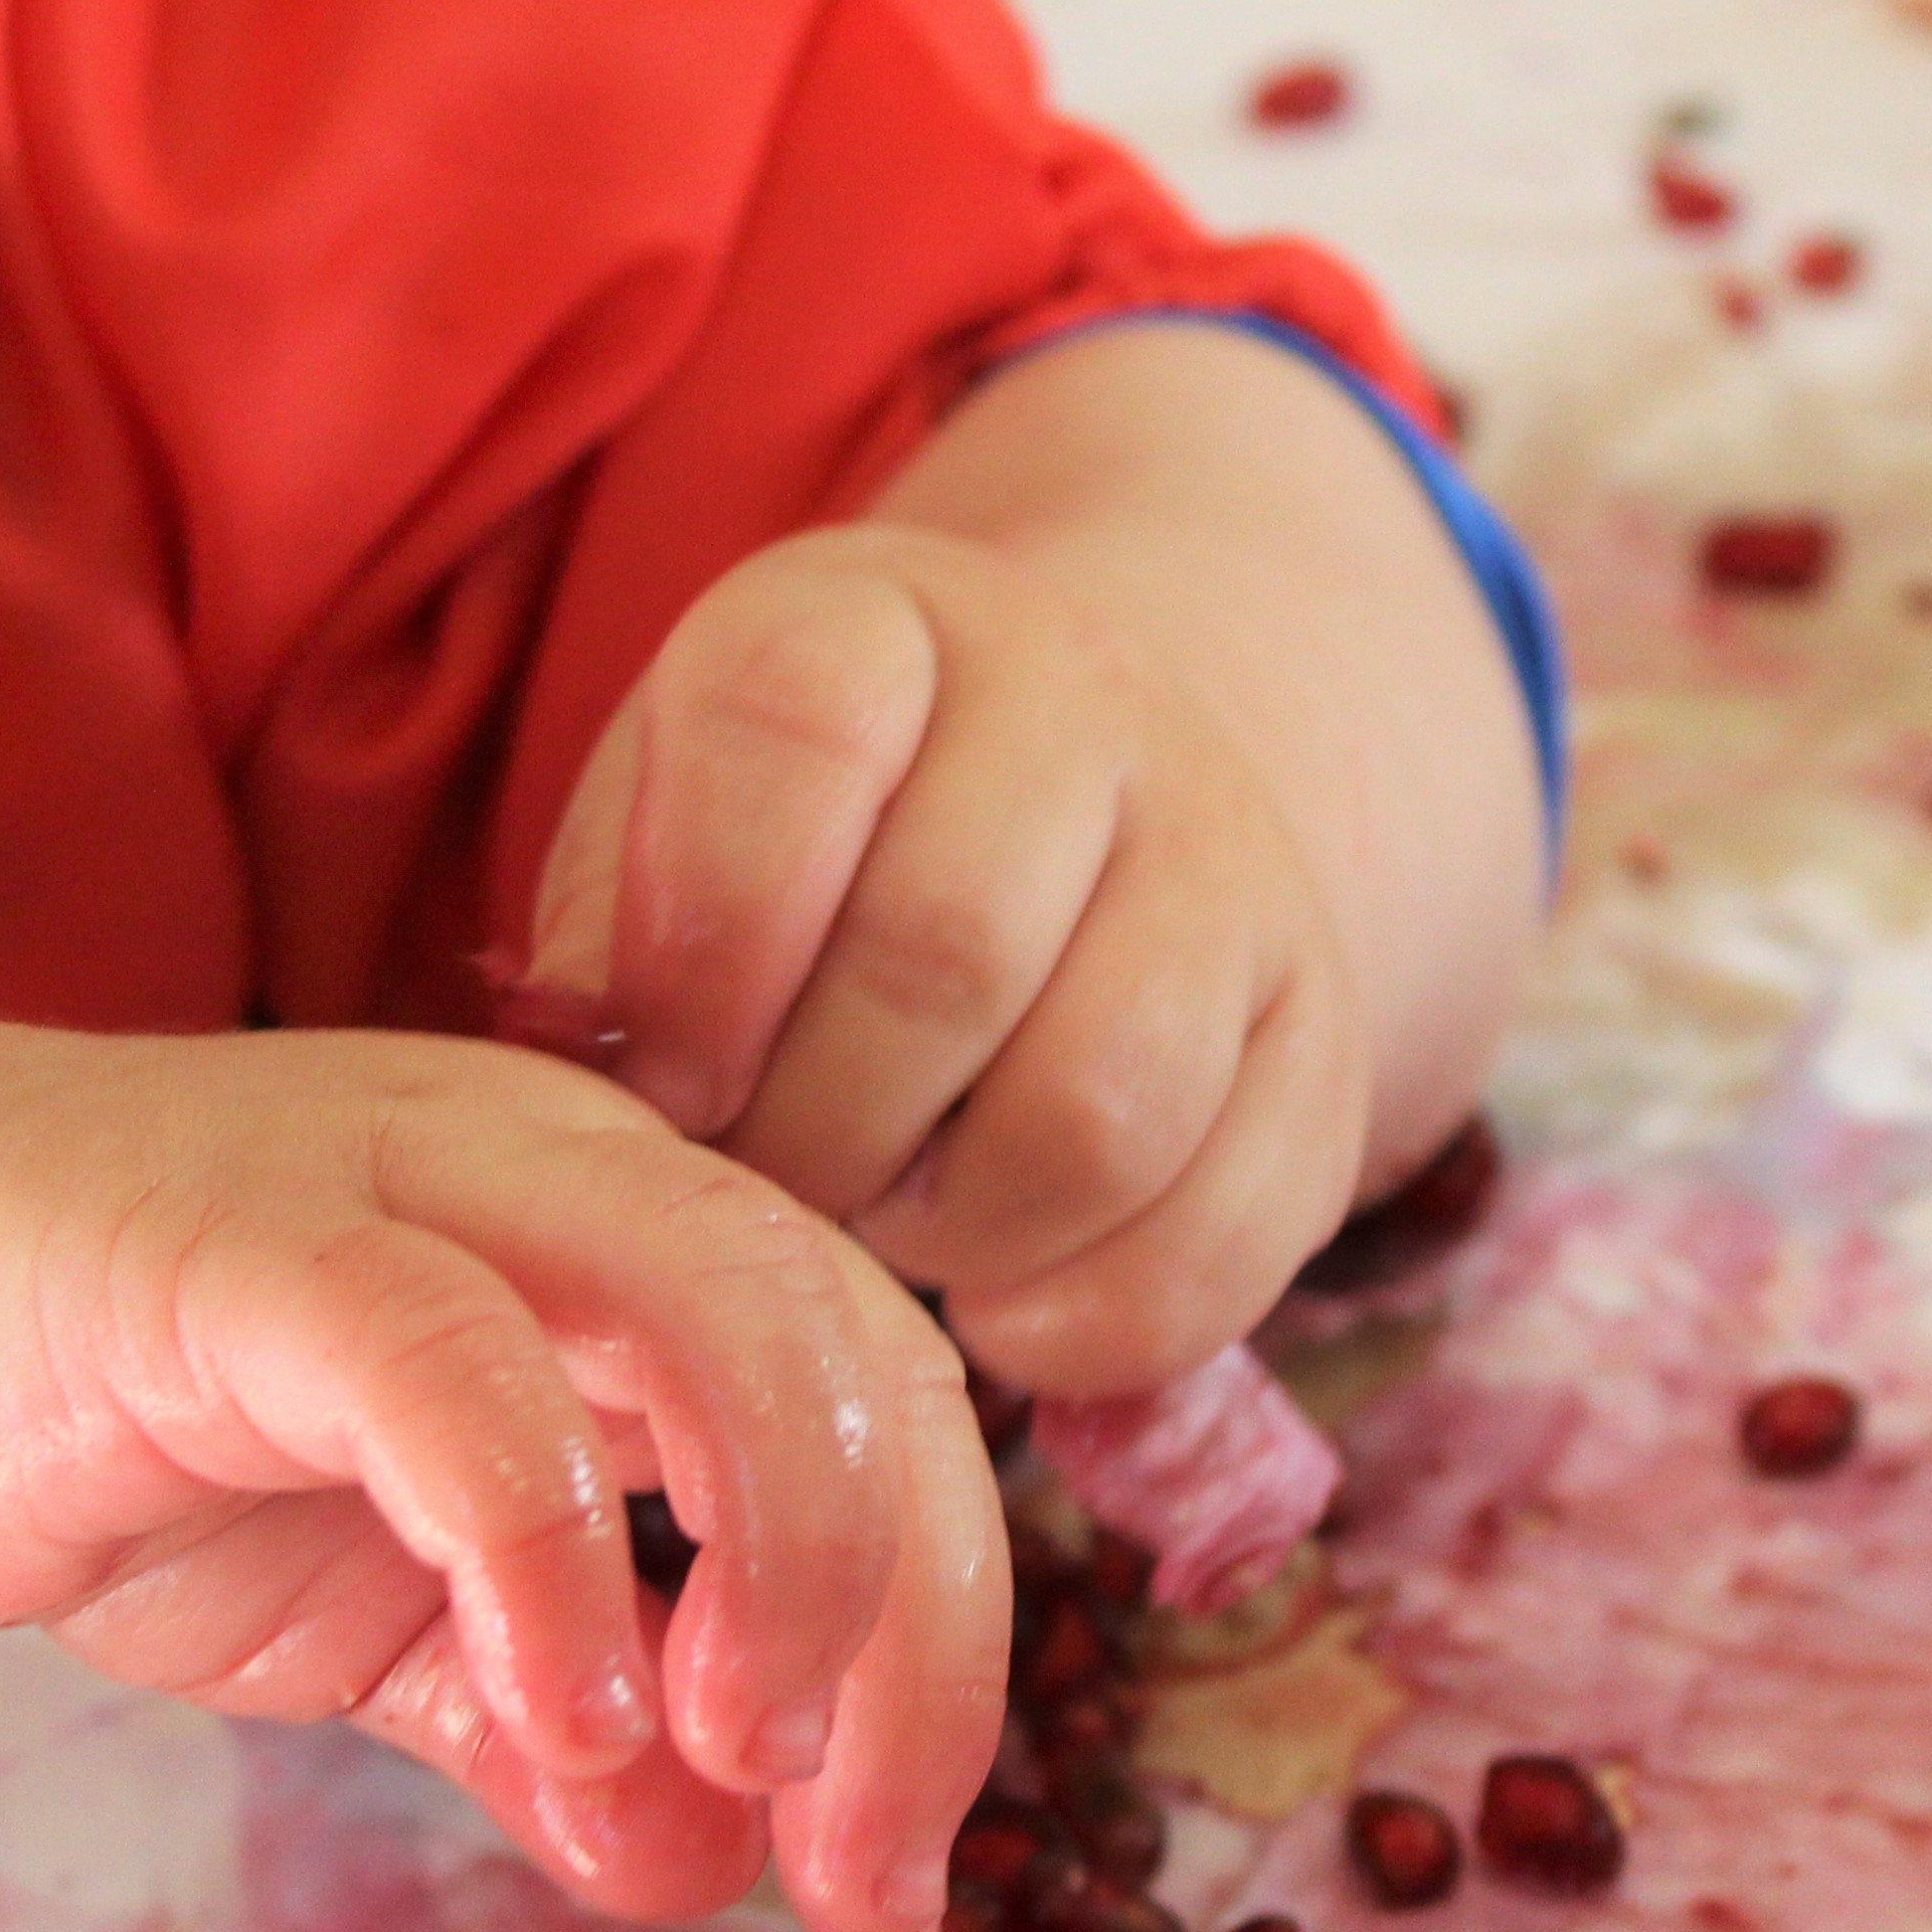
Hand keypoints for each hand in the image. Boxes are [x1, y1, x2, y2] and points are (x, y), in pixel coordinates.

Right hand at [0, 1024, 1003, 1931]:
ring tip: (755, 1762)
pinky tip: (568, 1712)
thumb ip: (543, 1729)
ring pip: (721, 1303)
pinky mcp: (240, 1244)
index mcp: (639, 1252)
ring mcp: (413, 1181)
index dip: (946, 1656)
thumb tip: (709, 1877)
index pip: (897, 1417)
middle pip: (865, 1358)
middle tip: (864, 1874)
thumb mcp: (380, 1623)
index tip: (894, 1891)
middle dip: (916, 1635)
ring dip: (795, 1546)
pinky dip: (545, 1538)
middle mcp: (570, 1180)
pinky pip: (449, 1359)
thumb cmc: (131, 1428)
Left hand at [521, 521, 1376, 1396]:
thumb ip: (611, 933)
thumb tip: (607, 1079)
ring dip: (948, 1228)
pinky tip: (1001, 1296)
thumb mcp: (667, 823)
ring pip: (1099, 1111)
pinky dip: (1086, 1316)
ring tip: (885, 1225)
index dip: (702, 947)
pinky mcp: (1324, 1036)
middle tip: (765, 1185)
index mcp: (884, 615)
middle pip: (946, 953)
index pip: (795, 725)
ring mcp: (1233, 864)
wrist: (1080, 820)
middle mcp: (1086, 703)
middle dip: (810, 1131)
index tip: (665, 1075)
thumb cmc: (809, 856)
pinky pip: (1224, 1229)